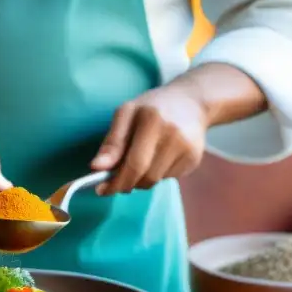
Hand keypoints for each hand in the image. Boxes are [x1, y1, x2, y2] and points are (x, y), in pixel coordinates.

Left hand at [90, 83, 208, 195]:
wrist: (191, 101)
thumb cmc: (152, 107)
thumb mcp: (126, 114)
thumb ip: (112, 142)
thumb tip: (96, 167)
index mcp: (152, 121)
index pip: (134, 163)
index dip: (117, 181)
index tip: (101, 189)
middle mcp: (174, 136)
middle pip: (146, 177)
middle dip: (126, 184)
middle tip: (116, 180)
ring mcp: (188, 149)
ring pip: (156, 181)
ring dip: (141, 179)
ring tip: (140, 160)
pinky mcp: (194, 160)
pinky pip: (168, 178)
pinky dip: (157, 174)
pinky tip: (158, 157)